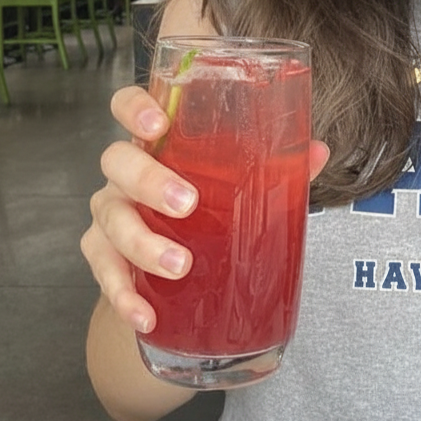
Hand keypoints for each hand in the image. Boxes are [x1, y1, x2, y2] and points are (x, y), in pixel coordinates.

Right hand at [81, 85, 329, 334]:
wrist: (174, 264)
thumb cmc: (207, 204)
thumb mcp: (238, 181)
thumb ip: (277, 165)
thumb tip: (318, 151)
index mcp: (156, 142)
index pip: (127, 106)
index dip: (134, 108)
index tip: (157, 124)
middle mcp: (125, 173)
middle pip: (117, 162)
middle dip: (149, 181)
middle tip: (188, 204)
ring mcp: (110, 213)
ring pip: (110, 219)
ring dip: (142, 243)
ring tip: (179, 265)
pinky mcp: (103, 256)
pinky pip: (104, 273)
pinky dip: (123, 297)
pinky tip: (146, 314)